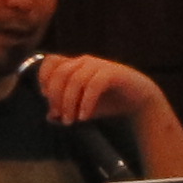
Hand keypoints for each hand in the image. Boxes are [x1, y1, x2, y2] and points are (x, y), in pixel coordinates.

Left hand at [34, 52, 167, 126]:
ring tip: (71, 121)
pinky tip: (84, 117)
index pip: (51, 60)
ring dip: (69, 102)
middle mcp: (84, 61)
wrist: (139, 101)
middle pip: (60, 73)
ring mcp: (99, 65)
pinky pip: (93, 85)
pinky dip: (86, 102)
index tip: (44, 96)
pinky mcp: (113, 73)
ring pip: (75, 79)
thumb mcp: (82, 108)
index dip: (44, 76)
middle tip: (60, 116)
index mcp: (74, 64)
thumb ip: (66, 111)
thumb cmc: (107, 102)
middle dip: (56, 96)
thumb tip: (49, 117)